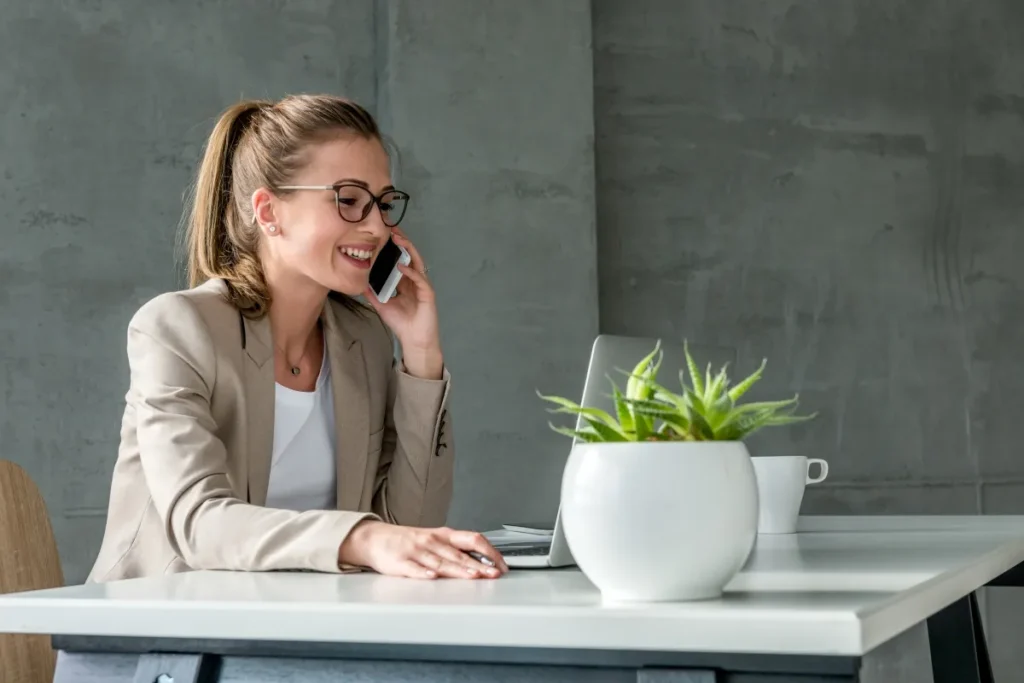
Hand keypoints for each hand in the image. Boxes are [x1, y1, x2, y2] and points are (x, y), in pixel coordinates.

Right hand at [339, 521, 509, 578]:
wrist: (374, 538)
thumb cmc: (408, 541)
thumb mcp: (435, 539)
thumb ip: (456, 549)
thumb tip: (483, 559)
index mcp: (444, 535)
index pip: (472, 539)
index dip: (489, 552)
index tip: (501, 564)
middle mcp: (432, 542)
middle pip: (459, 554)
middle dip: (478, 565)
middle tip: (494, 574)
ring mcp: (416, 551)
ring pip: (440, 561)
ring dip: (458, 570)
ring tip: (473, 576)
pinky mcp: (399, 562)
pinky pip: (413, 569)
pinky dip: (423, 573)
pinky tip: (432, 576)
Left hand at [364, 228, 442, 378]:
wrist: (415, 341)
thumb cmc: (401, 323)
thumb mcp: (381, 304)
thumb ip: (372, 292)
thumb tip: (358, 281)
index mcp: (406, 281)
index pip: (400, 258)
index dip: (394, 246)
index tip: (383, 233)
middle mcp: (415, 280)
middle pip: (410, 255)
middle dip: (402, 241)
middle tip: (391, 227)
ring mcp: (423, 285)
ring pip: (417, 262)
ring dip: (408, 249)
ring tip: (398, 238)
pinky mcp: (428, 294)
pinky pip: (420, 279)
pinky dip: (411, 271)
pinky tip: (402, 265)